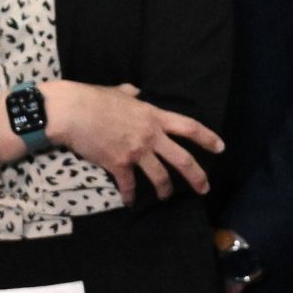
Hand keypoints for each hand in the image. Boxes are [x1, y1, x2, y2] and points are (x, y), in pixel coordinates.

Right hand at [43, 82, 223, 204]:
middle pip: (183, 160)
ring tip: (167, 197)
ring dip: (165, 190)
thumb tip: (135, 92)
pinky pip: (129, 185)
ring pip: (160, 177)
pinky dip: (130, 195)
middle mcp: (150, 135)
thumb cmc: (93, 97)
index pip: (189, 127)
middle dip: (197, 176)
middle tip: (205, 188)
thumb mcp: (119, 91)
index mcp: (154, 116)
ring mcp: (136, 151)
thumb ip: (131, 94)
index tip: (220, 148)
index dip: (208, 138)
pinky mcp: (118, 164)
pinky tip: (130, 201)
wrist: (71, 112)